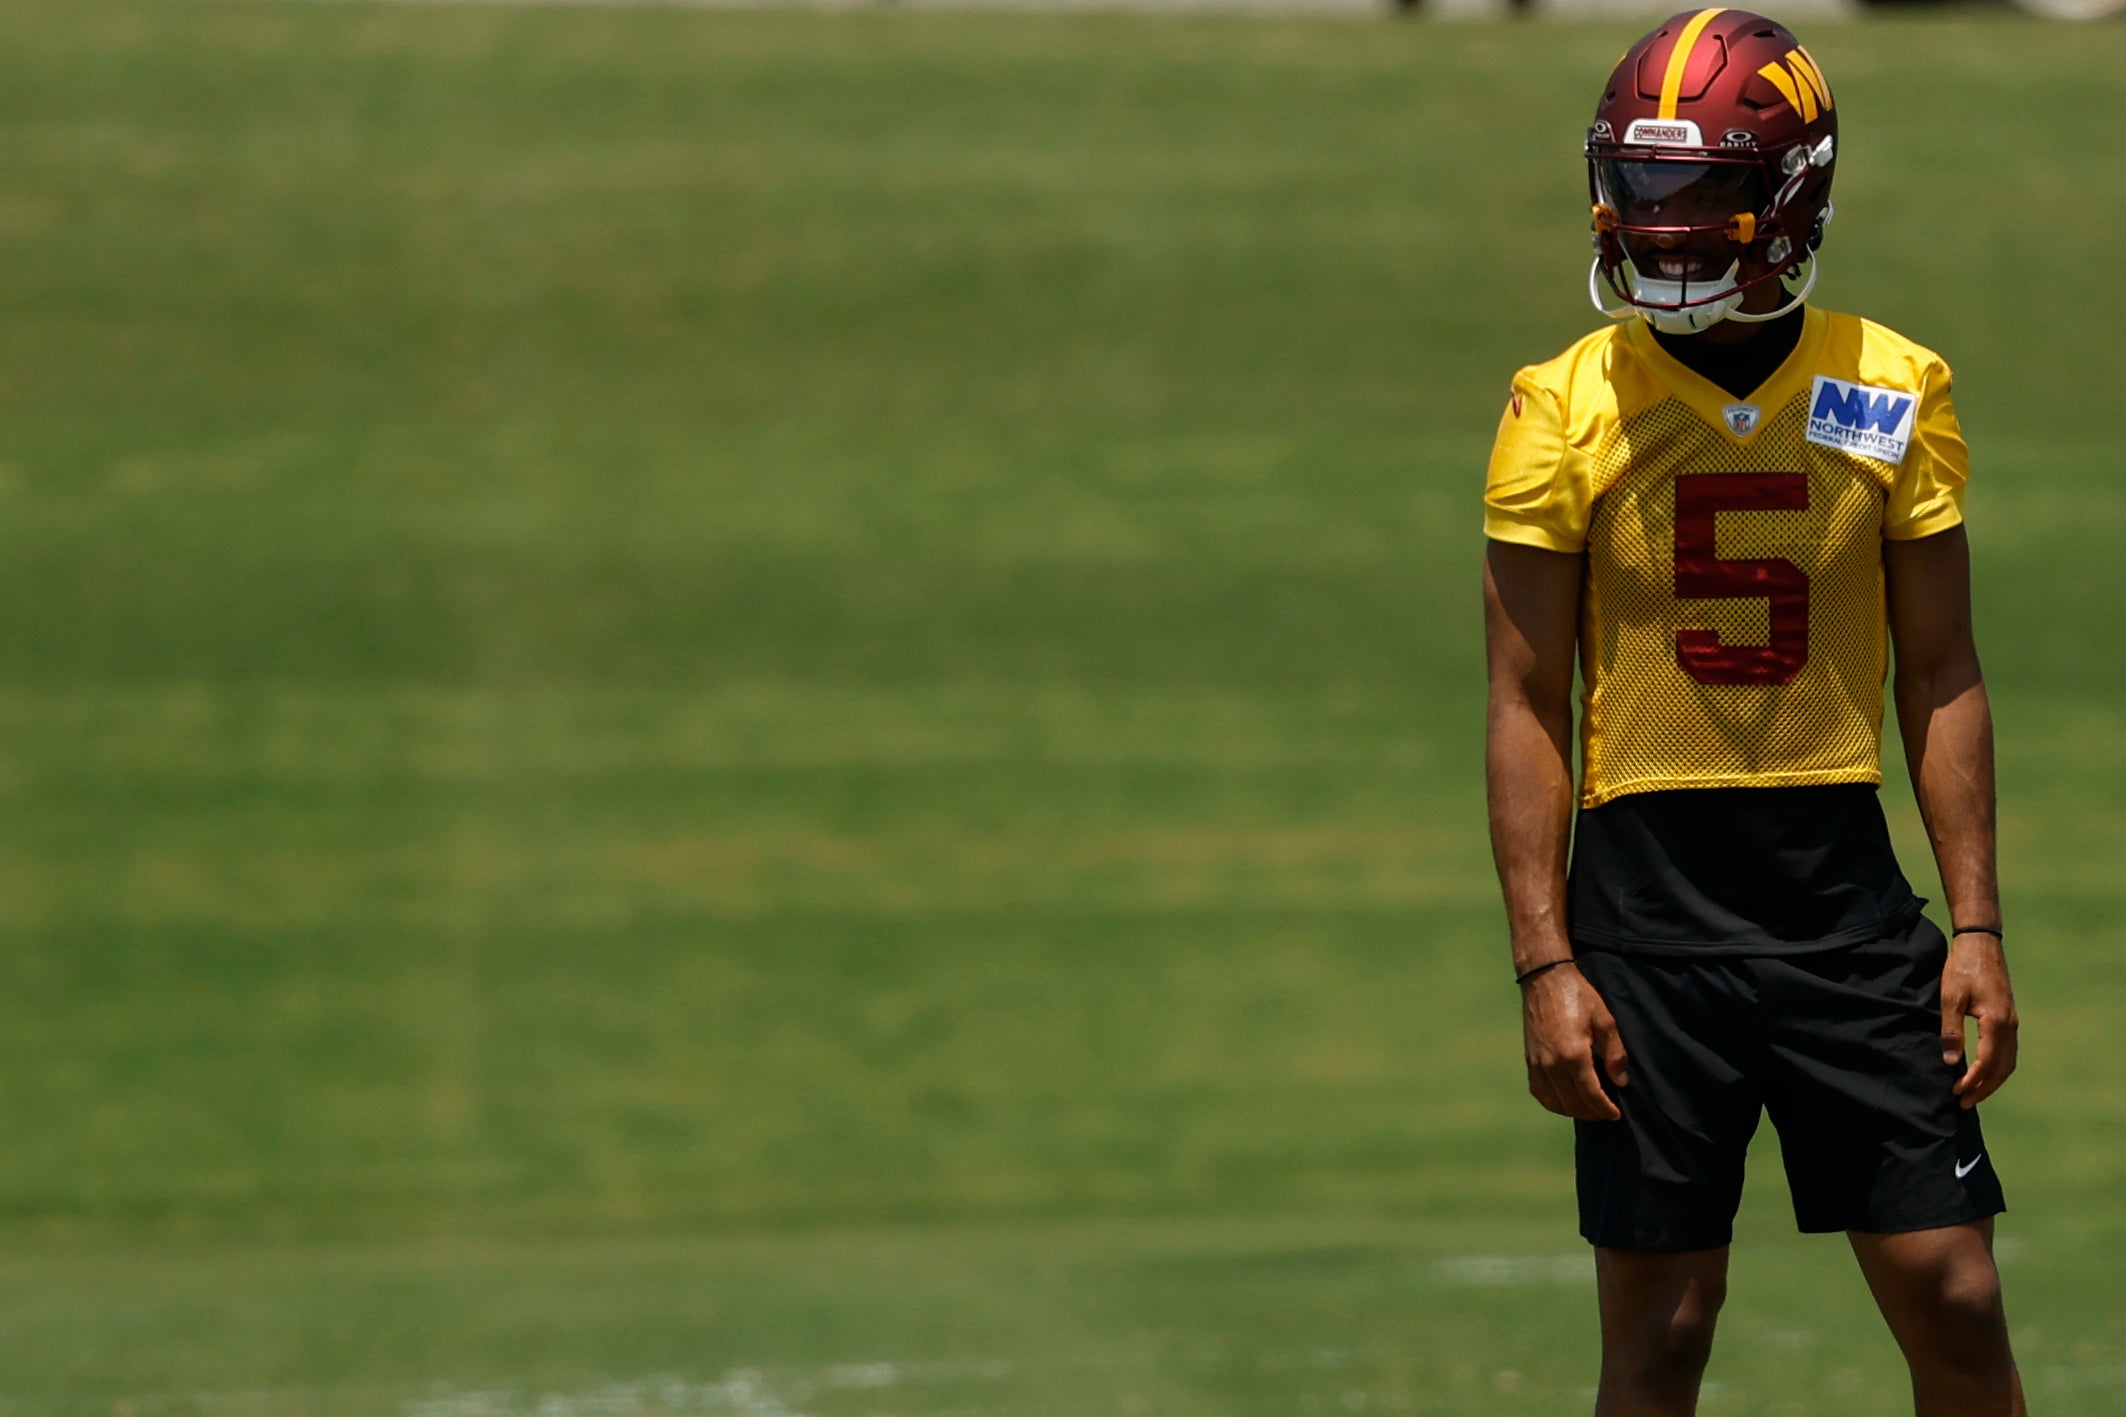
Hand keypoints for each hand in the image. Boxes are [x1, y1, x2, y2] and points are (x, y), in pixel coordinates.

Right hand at [1521, 962, 1628, 1120]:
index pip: (1591, 1095)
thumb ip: (1615, 1054)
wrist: (1545, 980)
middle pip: (1573, 1103)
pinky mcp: (1529, 1061)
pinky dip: (1554, 1103)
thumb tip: (1620, 1082)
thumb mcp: (1605, 1021)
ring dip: (1573, 1111)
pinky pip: (1540, 1093)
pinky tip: (1566, 1099)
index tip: (1616, 1114)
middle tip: (1606, 1112)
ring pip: (1554, 1103)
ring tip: (1589, 1108)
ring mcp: (1537, 1064)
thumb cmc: (1579, 997)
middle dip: (1592, 1113)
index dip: (1605, 1109)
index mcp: (1573, 1055)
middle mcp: (1551, 1065)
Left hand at [1941, 932, 2018, 1107]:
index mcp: (1997, 1022)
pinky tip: (1982, 1070)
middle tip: (1964, 1103)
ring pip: (2008, 1061)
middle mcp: (2010, 1025)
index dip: (1973, 1081)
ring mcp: (2012, 1021)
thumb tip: (1951, 1062)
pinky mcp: (2008, 1016)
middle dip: (1984, 1088)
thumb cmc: (1963, 968)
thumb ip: (1951, 1031)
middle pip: (2003, 1068)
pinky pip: (2007, 1050)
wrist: (1981, 943)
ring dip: (1992, 1080)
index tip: (1956, 1092)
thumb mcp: (1950, 998)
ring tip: (1972, 1092)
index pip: (1988, 1063)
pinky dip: (1997, 1066)